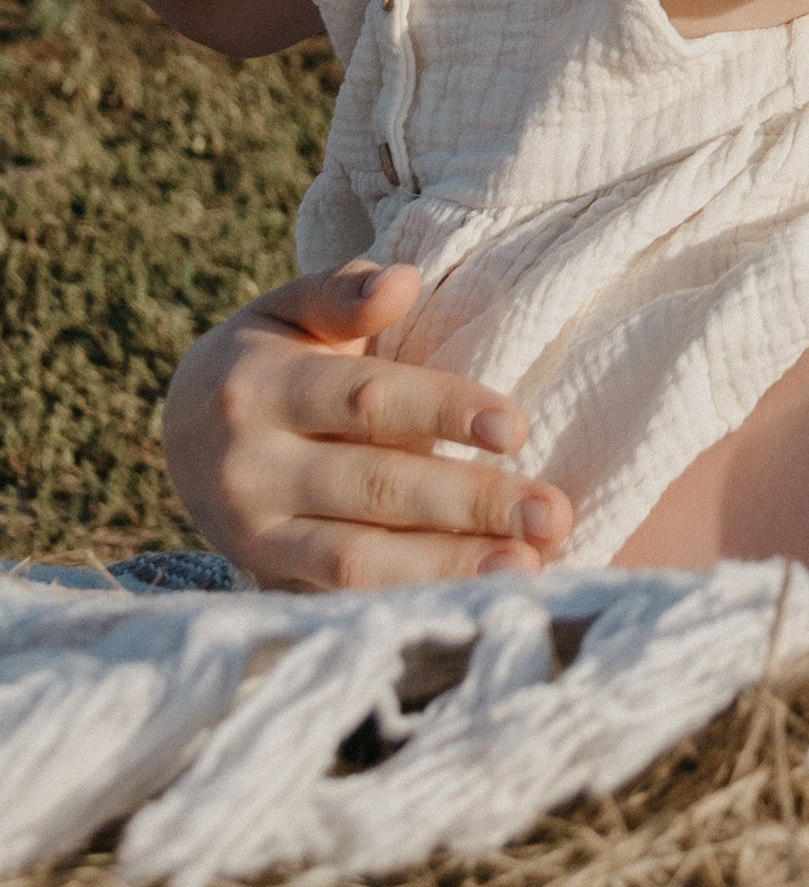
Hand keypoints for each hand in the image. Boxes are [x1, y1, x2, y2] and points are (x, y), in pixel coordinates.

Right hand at [161, 260, 573, 588]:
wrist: (179, 433)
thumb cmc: (265, 358)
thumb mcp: (287, 309)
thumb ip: (343, 292)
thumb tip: (403, 281)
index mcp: (259, 388)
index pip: (366, 401)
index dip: (443, 412)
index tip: (520, 428)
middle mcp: (252, 469)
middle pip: (373, 489)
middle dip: (469, 504)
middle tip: (552, 513)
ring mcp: (253, 537)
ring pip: (357, 561)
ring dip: (447, 568)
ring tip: (527, 568)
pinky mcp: (267, 583)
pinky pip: (343, 601)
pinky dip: (410, 604)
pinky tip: (474, 602)